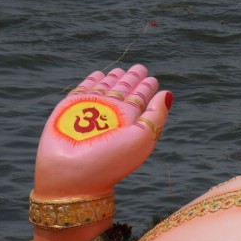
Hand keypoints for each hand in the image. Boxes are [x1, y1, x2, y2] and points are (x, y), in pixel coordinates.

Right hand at [33, 65, 172, 199]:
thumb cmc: (110, 160)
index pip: (141, 100)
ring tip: (120, 70)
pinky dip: (92, 80)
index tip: (152, 79)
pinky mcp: (72, 105)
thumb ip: (156, 115)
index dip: (147, 88)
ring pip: (106, 87)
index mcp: (131, 122)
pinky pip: (84, 88)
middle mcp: (113, 115)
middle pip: (125, 91)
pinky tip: (99, 74)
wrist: (73, 173)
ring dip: (113, 77)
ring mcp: (92, 108)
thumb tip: (168, 93)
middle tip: (140, 67)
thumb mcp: (142, 139)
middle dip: (132, 79)